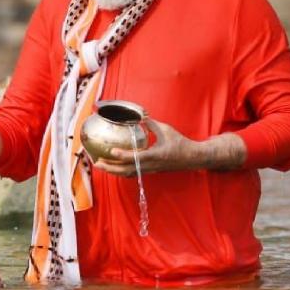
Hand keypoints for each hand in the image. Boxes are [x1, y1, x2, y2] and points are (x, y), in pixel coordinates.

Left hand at [92, 118, 244, 176]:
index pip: (136, 157)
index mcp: (155, 155)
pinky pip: (132, 173)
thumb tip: (139, 116)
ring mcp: (149, 170)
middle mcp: (150, 166)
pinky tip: (112, 167)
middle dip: (110, 168)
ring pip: (128, 174)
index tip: (111, 150)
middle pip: (127, 170)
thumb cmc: (180, 143)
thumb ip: (151, 124)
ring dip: (113, 171)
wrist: (192, 158)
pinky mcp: (149, 171)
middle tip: (96, 162)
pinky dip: (120, 171)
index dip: (122, 155)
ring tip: (100, 165)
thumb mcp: (166, 130)